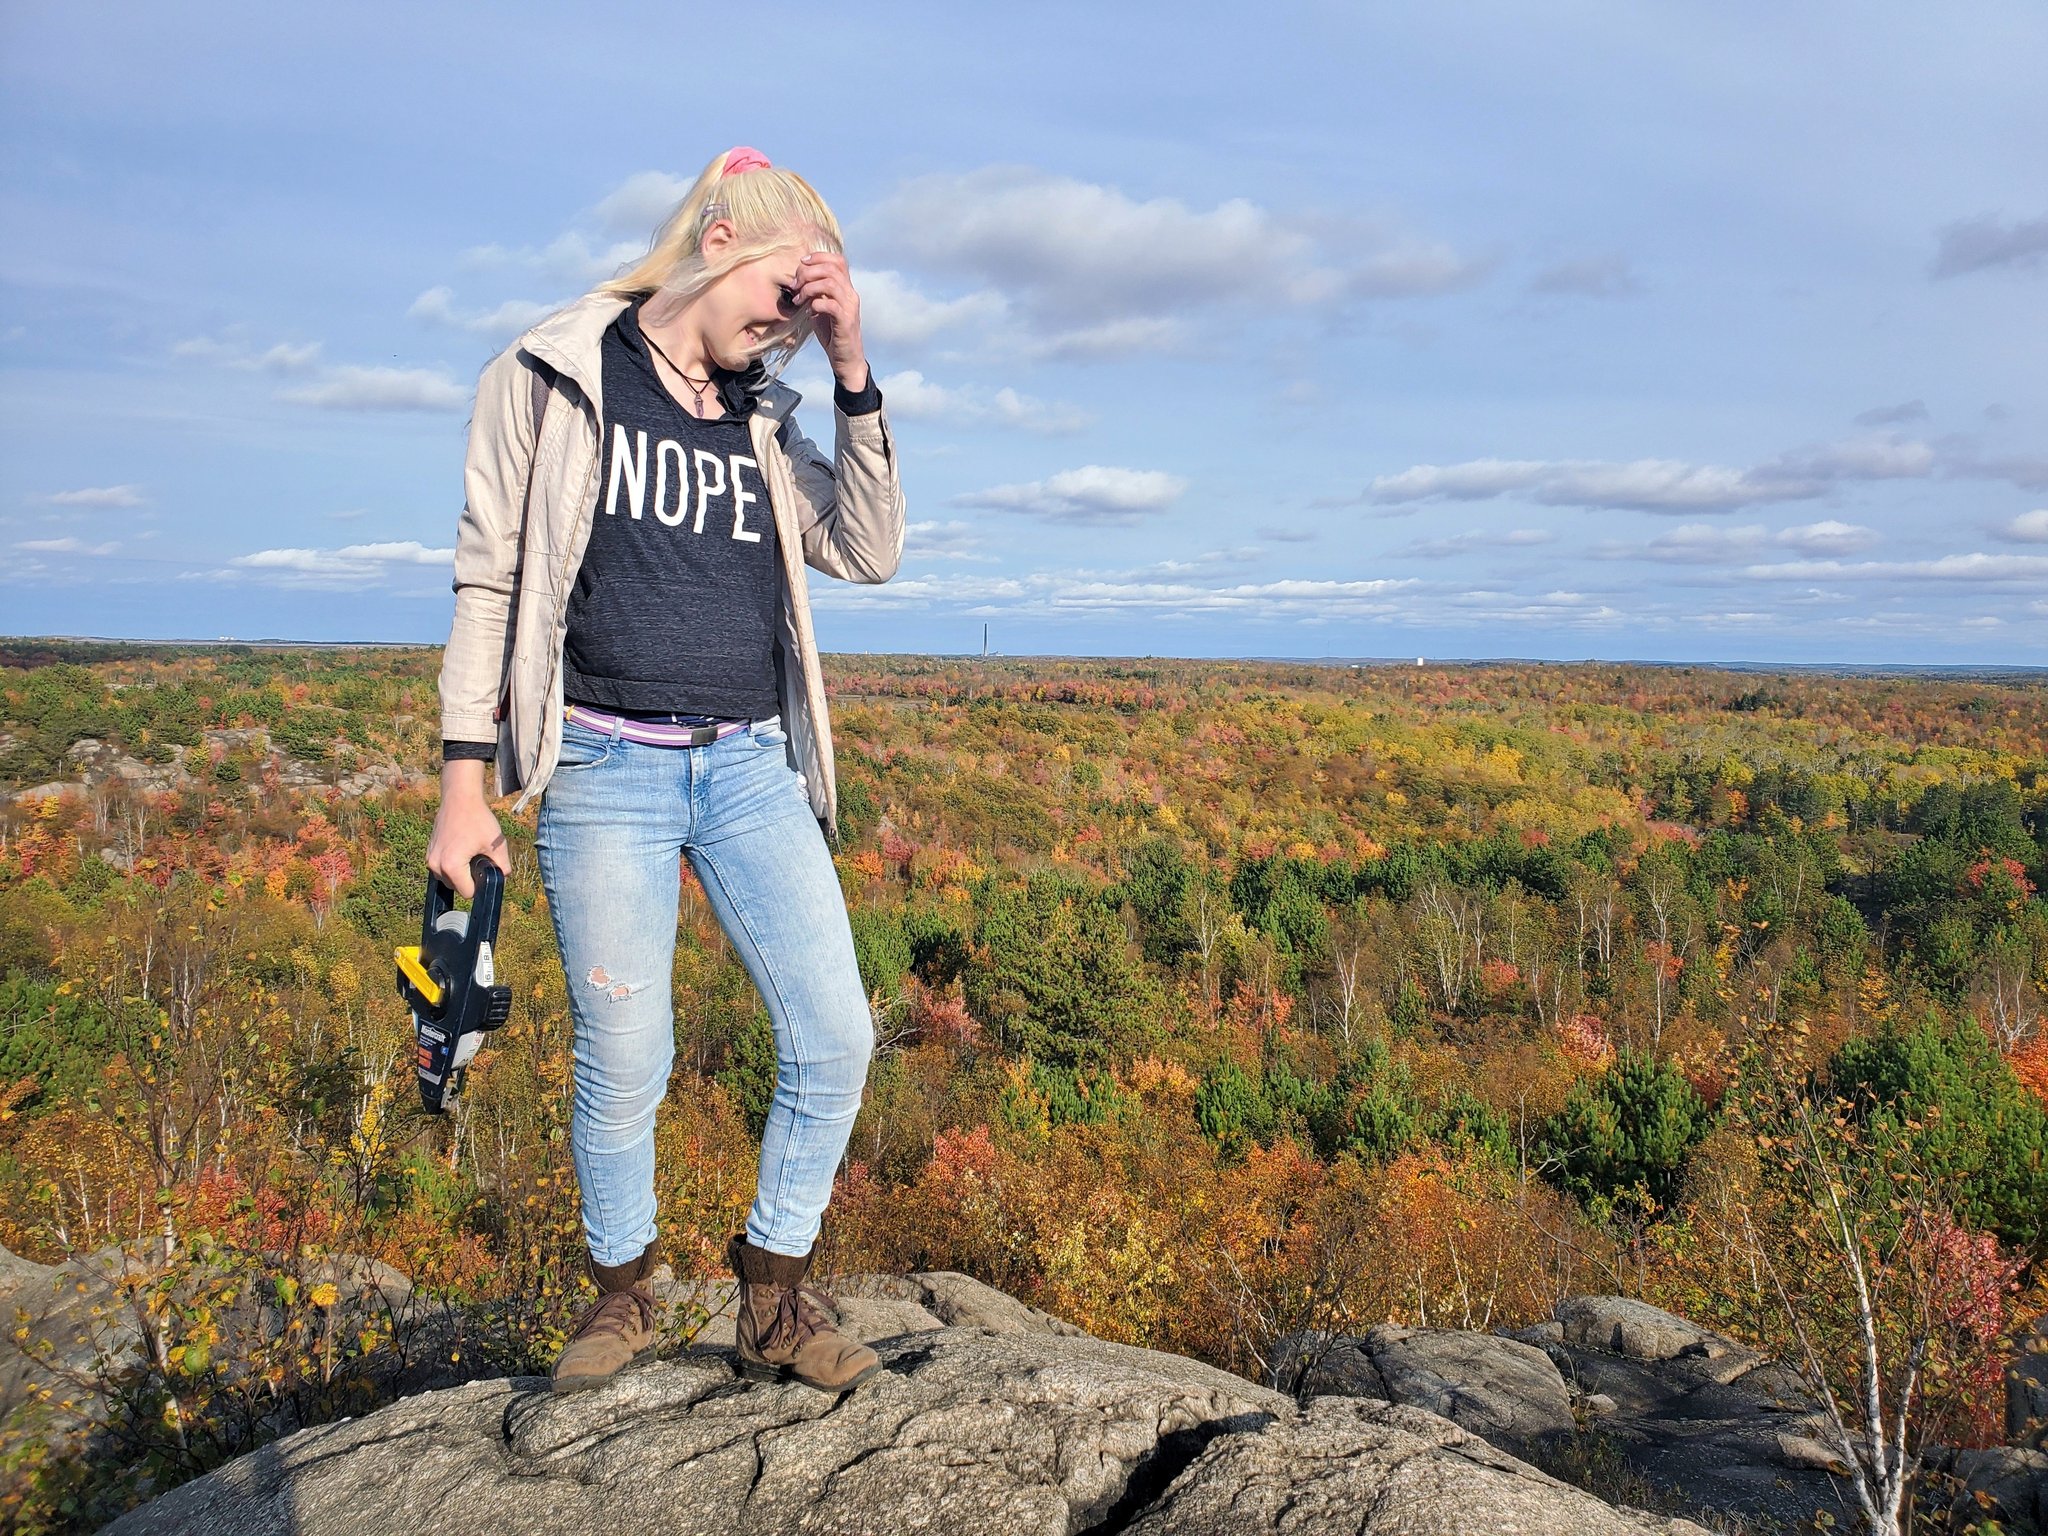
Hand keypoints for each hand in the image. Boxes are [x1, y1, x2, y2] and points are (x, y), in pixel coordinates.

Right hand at [428, 764, 509, 897]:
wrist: (459, 799)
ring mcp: (430, 859)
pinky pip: (442, 868)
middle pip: (457, 887)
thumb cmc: (477, 819)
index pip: (468, 893)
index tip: (485, 871)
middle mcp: (436, 866)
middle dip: (469, 878)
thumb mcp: (496, 845)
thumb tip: (503, 878)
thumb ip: (503, 867)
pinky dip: (452, 864)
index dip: (480, 885)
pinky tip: (462, 848)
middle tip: (478, 857)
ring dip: (460, 872)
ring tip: (470, 852)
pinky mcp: (428, 853)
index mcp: (452, 866)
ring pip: (449, 879)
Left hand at [791, 251, 866, 390]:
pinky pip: (830, 304)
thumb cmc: (832, 334)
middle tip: (795, 286)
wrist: (846, 360)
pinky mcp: (845, 322)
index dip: (818, 257)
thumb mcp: (822, 308)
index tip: (801, 264)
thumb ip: (815, 293)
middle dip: (807, 273)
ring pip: (829, 283)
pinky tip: (809, 312)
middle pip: (831, 268)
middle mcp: (851, 294)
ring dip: (808, 288)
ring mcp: (849, 308)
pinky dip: (815, 304)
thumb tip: (798, 279)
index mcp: (846, 288)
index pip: (838, 260)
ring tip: (798, 300)